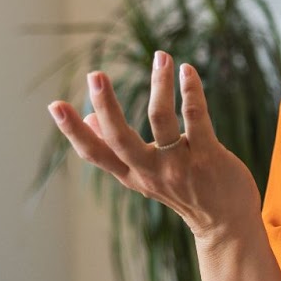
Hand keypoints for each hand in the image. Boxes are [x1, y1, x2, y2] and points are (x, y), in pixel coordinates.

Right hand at [47, 51, 260, 239]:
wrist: (226, 224)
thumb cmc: (185, 191)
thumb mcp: (145, 177)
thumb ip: (118, 151)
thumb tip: (89, 119)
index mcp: (132, 175)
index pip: (95, 153)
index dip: (73, 130)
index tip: (54, 105)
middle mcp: (151, 171)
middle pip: (120, 137)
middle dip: (106, 105)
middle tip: (95, 74)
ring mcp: (180, 165)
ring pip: (161, 118)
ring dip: (159, 84)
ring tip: (161, 56)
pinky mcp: (208, 157)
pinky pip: (196, 118)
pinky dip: (190, 91)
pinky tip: (187, 71)